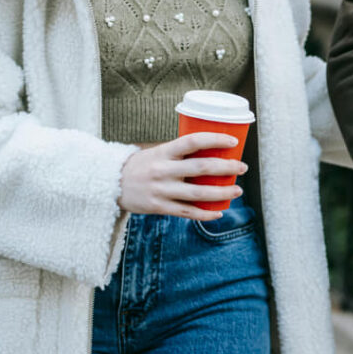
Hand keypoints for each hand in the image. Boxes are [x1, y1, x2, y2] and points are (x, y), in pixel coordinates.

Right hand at [118, 133, 247, 221]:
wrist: (110, 184)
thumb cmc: (142, 165)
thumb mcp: (158, 152)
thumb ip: (180, 153)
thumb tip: (214, 149)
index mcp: (163, 151)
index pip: (193, 141)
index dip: (215, 139)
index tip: (233, 141)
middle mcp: (163, 170)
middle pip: (200, 168)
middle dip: (226, 167)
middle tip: (242, 167)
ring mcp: (161, 190)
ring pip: (198, 194)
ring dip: (221, 192)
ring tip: (238, 190)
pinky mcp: (159, 207)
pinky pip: (187, 212)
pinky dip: (205, 213)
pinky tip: (219, 211)